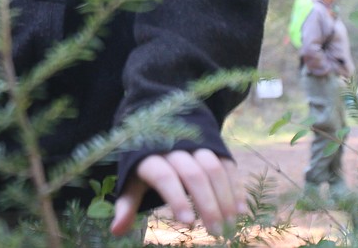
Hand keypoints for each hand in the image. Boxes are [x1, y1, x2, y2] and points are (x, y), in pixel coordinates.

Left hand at [110, 149, 244, 237]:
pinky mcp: (215, 146)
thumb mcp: (132, 179)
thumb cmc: (145, 162)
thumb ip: (127, 204)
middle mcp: (175, 148)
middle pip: (194, 174)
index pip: (165, 177)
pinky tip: (241, 210)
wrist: (160, 125)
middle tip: (215, 232)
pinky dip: (236, 187)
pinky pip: (228, 165)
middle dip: (207, 204)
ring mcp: (197, 145)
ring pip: (214, 168)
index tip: (188, 224)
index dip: (177, 199)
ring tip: (230, 224)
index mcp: (151, 157)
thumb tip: (116, 231)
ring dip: (225, 197)